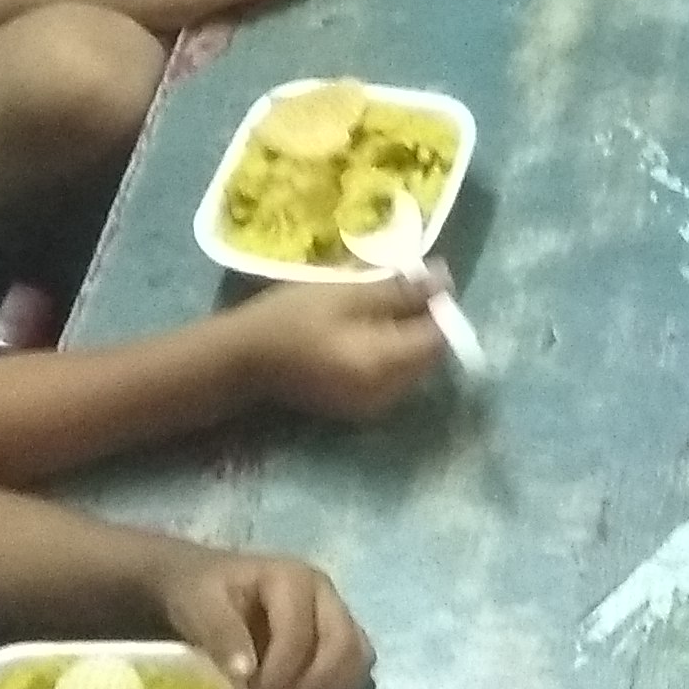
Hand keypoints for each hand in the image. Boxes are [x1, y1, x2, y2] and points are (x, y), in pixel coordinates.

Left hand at [153, 542, 373, 688]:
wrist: (204, 583)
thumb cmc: (200, 592)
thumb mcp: (199, 605)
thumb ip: (221, 634)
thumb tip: (246, 674)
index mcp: (292, 578)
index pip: (299, 634)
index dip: (278, 674)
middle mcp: (323, 592)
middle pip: (343, 644)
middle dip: (311, 685)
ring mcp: (335, 613)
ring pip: (357, 657)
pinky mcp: (337, 635)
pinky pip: (355, 668)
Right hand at [233, 274, 452, 426]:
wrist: (244, 360)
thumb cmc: (292, 318)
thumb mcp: (347, 294)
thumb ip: (399, 290)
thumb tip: (445, 280)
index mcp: (385, 364)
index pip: (438, 338)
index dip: (438, 307)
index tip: (421, 281)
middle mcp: (387, 393)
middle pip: (429, 357)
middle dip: (424, 323)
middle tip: (399, 291)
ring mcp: (372, 406)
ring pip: (413, 369)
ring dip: (408, 339)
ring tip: (380, 309)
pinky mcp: (358, 408)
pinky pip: (393, 380)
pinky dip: (392, 355)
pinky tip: (367, 334)